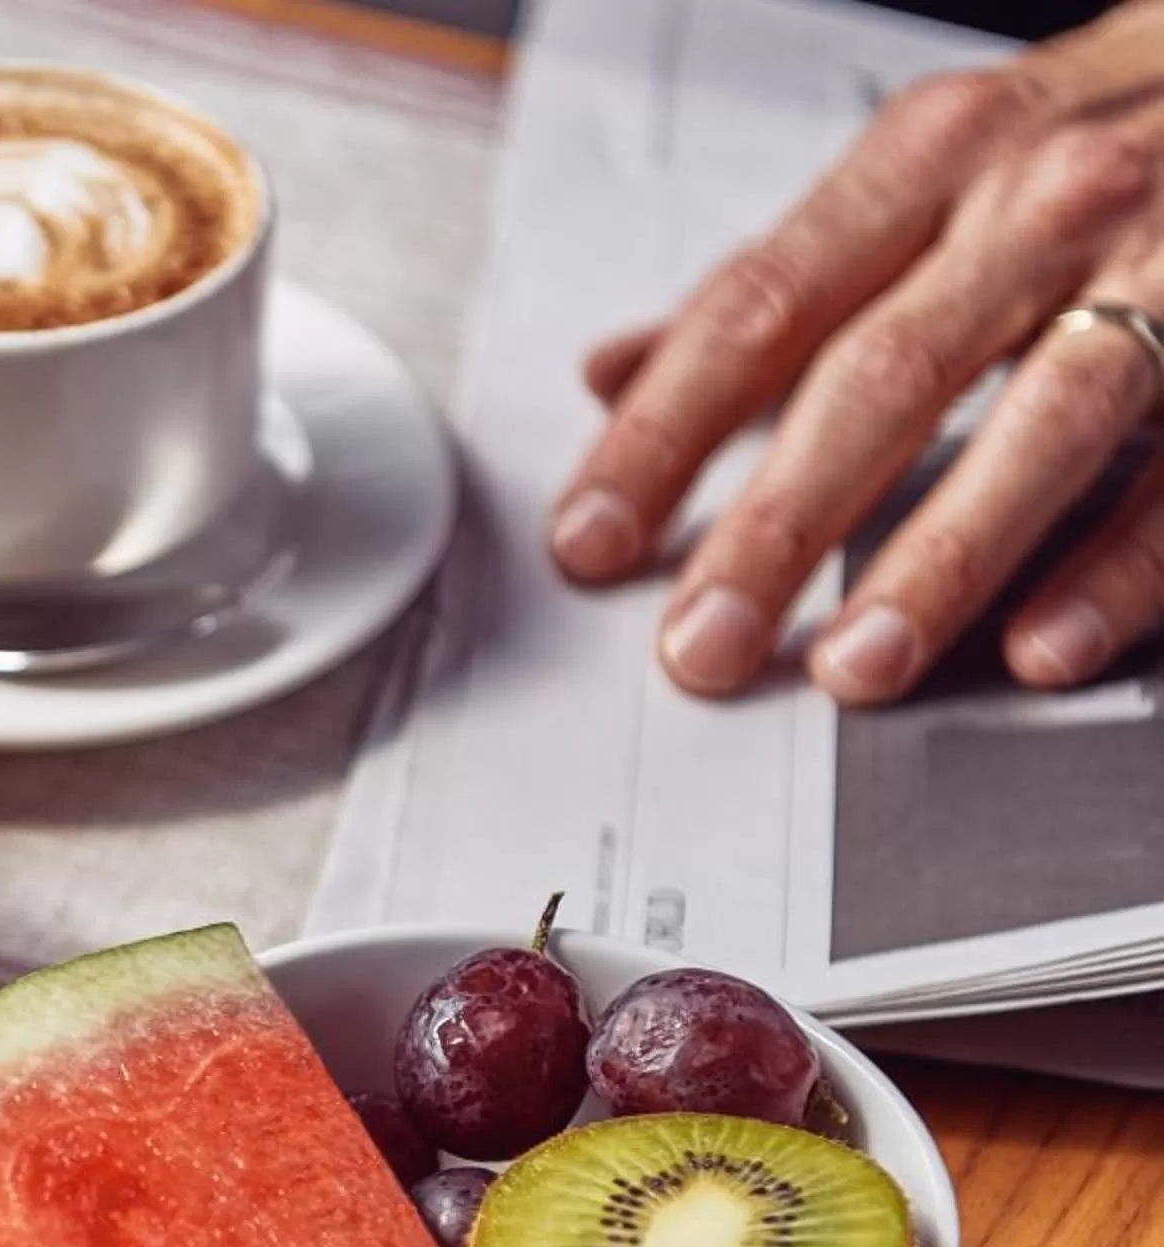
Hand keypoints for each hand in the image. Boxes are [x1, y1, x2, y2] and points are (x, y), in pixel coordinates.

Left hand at [550, 4, 1163, 704]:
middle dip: (778, 523)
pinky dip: (1115, 564)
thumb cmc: (1109, 126)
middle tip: (704, 642)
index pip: (759, 307)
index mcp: (934, 159)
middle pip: (881, 375)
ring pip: (1040, 422)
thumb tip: (615, 373)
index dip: (663, 432)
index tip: (590, 537)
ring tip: (854, 666)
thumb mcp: (938, 165)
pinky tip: (1041, 644)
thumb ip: (781, 283)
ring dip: (937, 560)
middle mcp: (1043, 200)